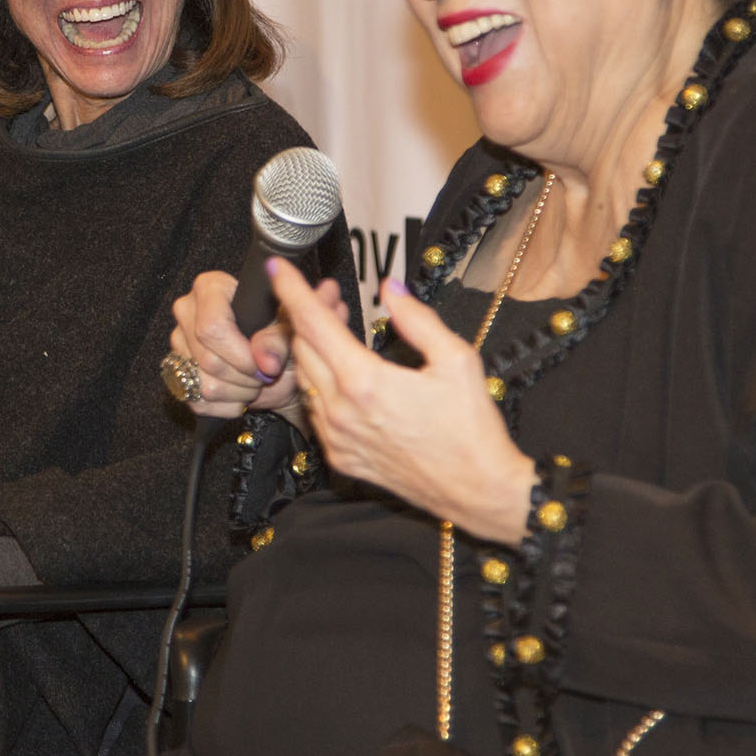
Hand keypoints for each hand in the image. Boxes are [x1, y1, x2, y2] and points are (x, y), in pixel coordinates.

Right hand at [167, 269, 348, 421]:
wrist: (282, 366)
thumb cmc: (287, 338)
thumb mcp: (295, 330)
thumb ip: (285, 336)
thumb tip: (266, 358)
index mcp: (211, 288)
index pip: (212, 326)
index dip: (240, 353)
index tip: (266, 366)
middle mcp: (187, 311)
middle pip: (209, 359)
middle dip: (245, 376)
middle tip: (267, 375)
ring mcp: (179, 343)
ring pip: (203, 384)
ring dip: (239, 392)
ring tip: (257, 383)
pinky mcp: (177, 373)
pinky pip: (197, 400)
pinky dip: (227, 405)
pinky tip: (241, 393)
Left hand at [278, 269, 534, 543]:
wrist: (477, 489)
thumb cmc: (471, 428)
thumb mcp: (456, 360)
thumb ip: (417, 319)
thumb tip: (390, 290)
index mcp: (364, 382)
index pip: (312, 323)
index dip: (291, 289)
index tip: (277, 267)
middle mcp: (340, 411)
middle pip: (301, 347)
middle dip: (309, 315)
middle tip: (332, 297)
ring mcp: (336, 437)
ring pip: (304, 378)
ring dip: (313, 349)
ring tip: (340, 331)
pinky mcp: (340, 457)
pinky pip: (315, 410)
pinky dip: (321, 384)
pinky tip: (345, 375)